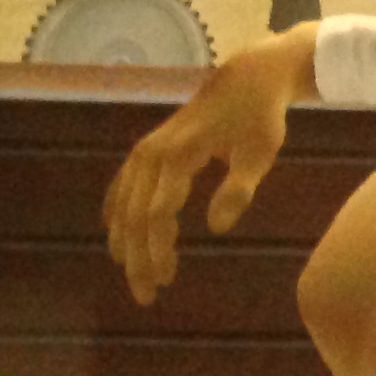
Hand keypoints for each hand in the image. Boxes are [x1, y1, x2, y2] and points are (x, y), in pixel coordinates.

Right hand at [103, 24, 319, 304]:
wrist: (248, 79)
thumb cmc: (260, 120)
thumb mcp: (259, 154)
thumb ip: (238, 190)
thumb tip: (216, 228)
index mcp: (177, 156)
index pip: (159, 215)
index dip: (158, 251)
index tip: (165, 281)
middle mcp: (151, 154)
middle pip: (135, 216)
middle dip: (137, 259)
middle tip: (146, 296)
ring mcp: (145, 151)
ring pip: (124, 206)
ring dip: (125, 243)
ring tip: (133, 276)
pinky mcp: (147, 150)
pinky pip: (121, 187)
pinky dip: (116, 214)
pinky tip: (116, 237)